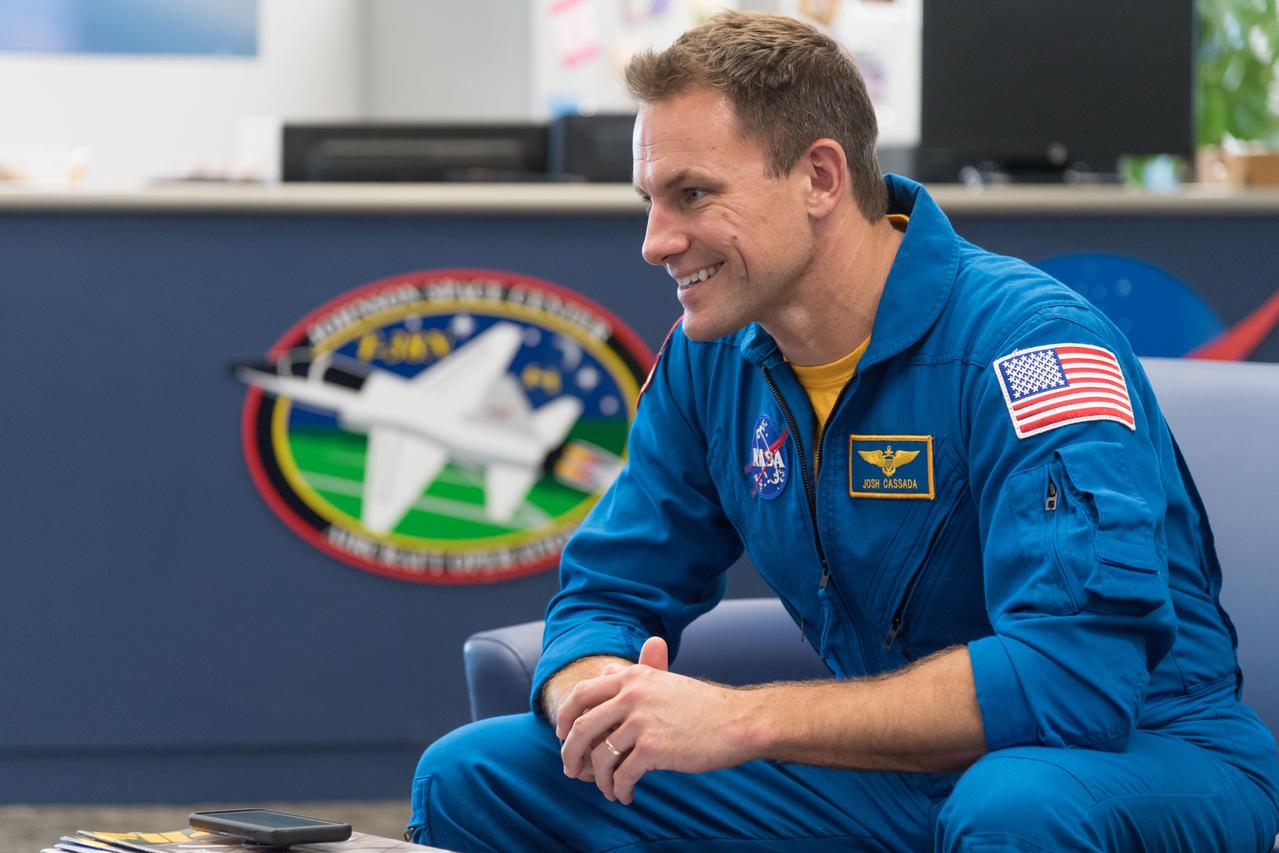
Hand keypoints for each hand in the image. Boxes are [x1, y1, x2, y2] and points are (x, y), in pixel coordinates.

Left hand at [557, 636, 753, 804]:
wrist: (738, 722)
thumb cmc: (703, 705)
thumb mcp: (664, 681)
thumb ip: (635, 674)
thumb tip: (607, 670)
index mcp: (633, 677)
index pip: (581, 694)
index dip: (565, 717)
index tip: (563, 735)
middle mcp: (632, 694)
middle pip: (581, 727)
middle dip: (571, 753)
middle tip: (571, 770)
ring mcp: (641, 721)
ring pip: (600, 757)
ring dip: (598, 779)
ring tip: (607, 789)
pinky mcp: (653, 749)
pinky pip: (622, 776)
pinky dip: (619, 790)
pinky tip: (626, 795)